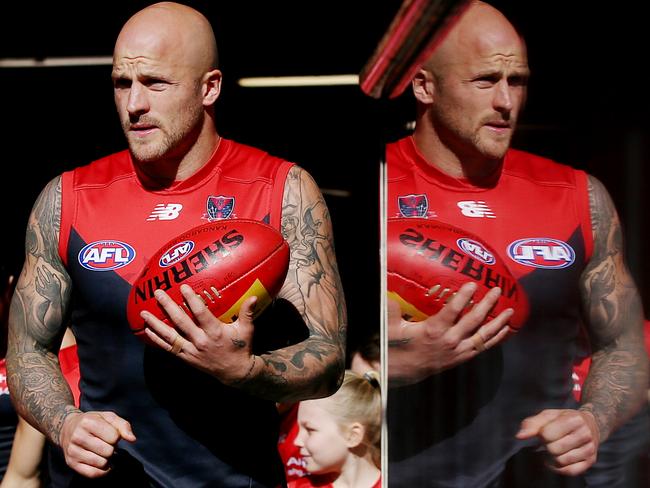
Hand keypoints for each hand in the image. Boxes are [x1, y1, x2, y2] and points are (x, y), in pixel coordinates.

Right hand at [59, 411, 134, 477]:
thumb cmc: (93, 422)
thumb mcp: (108, 417)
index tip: (110, 434)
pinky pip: (92, 474)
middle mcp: (77, 436)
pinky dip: (102, 471)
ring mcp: (73, 451)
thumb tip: (132, 439)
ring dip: (107, 459)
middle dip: (112, 448)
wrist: (67, 428)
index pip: (114, 437)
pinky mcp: (71, 463)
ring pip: (101, 463)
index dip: (116, 437)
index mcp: (87, 422)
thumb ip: (123, 426)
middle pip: (108, 451)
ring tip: (102, 452)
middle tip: (106, 444)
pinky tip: (102, 463)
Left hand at [142, 284, 256, 384]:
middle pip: (180, 322)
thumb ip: (247, 312)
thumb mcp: (247, 329)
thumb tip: (254, 297)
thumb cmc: (241, 347)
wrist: (235, 372)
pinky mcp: (186, 357)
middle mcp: (200, 341)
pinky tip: (148, 330)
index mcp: (215, 332)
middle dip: (168, 306)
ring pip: (169, 336)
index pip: (200, 313)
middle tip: (158, 293)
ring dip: (155, 324)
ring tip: (143, 313)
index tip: (183, 287)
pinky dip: (157, 339)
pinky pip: (168, 348)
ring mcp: (191, 350)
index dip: (191, 300)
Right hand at [387, 282, 512, 384]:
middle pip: (474, 320)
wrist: (401, 372)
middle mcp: (449, 341)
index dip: (464, 296)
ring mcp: (457, 351)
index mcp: (434, 330)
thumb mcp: (390, 326)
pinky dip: (495, 339)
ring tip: (510, 310)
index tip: (473, 284)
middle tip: (498, 290)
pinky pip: (482, 348)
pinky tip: (504, 330)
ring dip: (498, 322)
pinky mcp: (461, 358)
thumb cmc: (395, 346)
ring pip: (483, 336)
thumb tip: (389, 289)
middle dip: (488, 304)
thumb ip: (392, 307)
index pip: (453, 310)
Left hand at [516, 409, 599, 475]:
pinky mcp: (591, 461)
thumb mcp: (548, 415)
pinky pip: (570, 471)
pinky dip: (559, 468)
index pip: (547, 434)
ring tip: (556, 448)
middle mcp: (585, 434)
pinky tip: (557, 460)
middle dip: (547, 446)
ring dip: (553, 457)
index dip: (542, 434)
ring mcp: (590, 449)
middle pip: (554, 449)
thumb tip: (519, 436)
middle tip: (551, 440)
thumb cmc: (564, 419)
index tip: (546, 431)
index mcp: (574, 419)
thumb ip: (532, 424)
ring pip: (561, 461)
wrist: (590, 424)